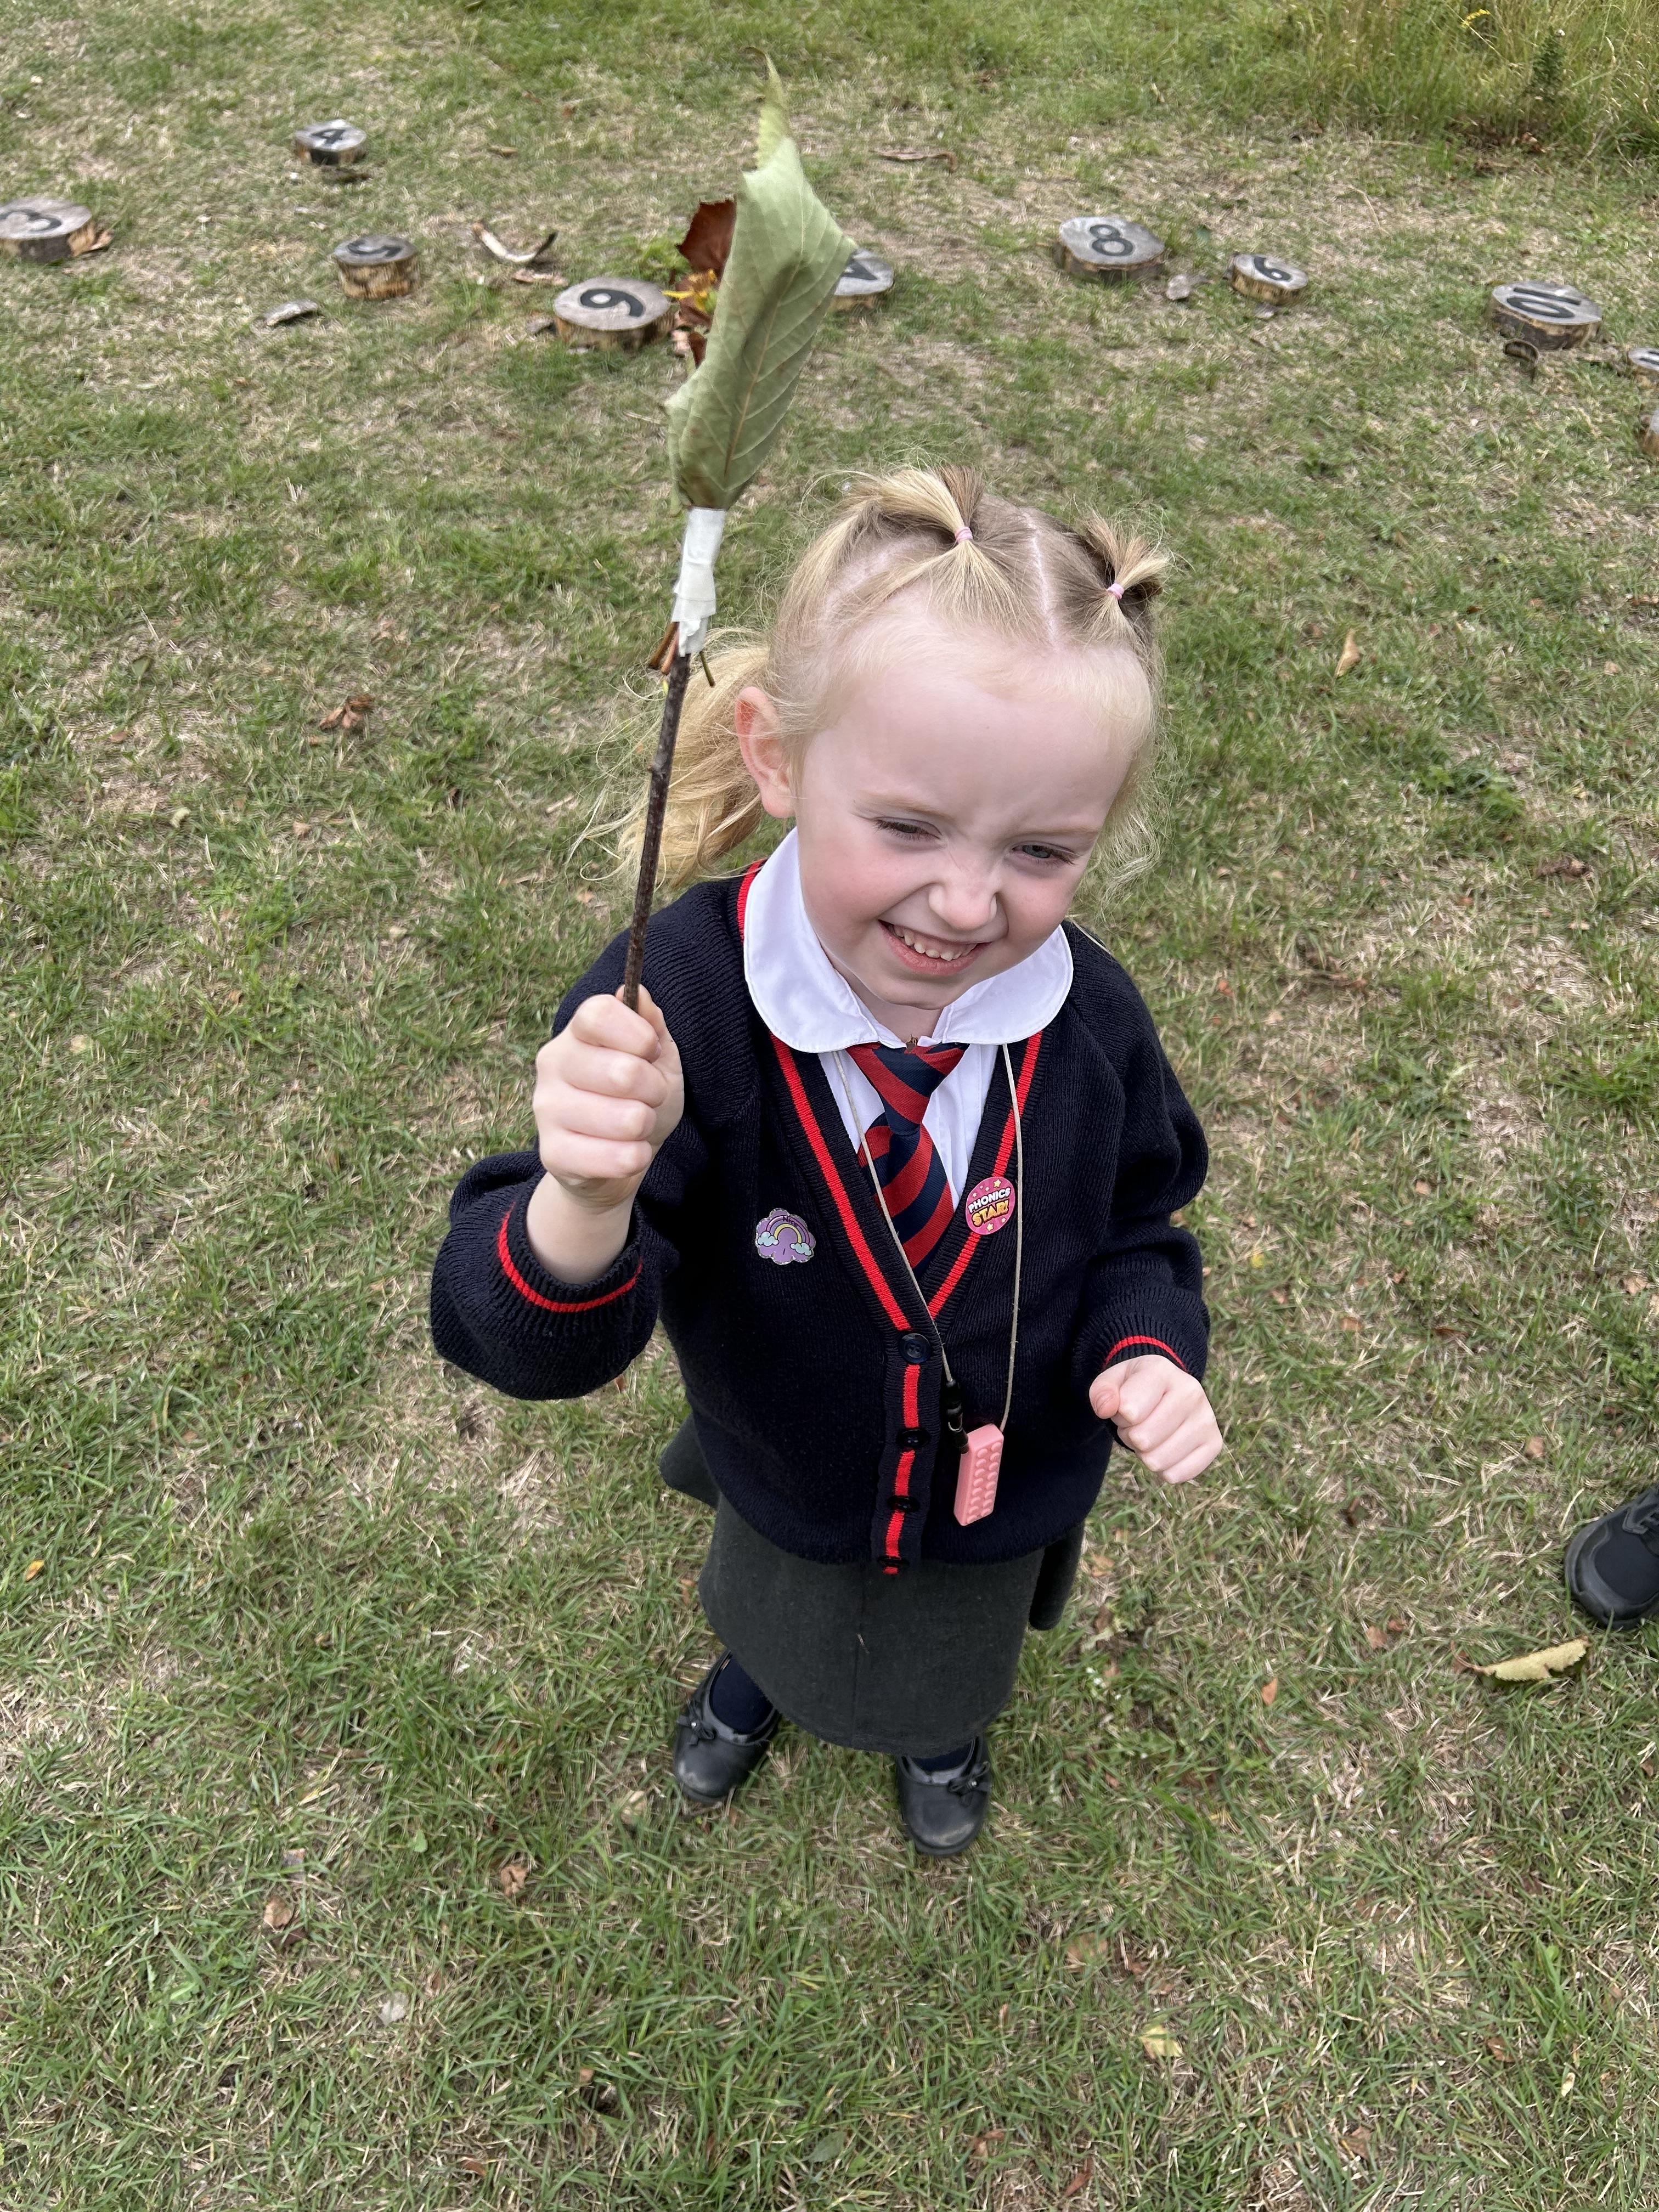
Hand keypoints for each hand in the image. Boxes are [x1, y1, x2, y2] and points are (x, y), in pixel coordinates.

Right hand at [532, 986, 683, 1214]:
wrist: (617, 1157)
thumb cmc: (637, 1098)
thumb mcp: (657, 1057)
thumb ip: (650, 1024)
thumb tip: (636, 993)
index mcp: (576, 1033)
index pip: (598, 1013)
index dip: (638, 1034)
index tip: (651, 1051)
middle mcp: (552, 1064)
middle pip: (623, 1072)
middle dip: (654, 1090)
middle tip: (649, 1097)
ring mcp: (546, 1109)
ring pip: (627, 1119)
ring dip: (646, 1126)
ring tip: (636, 1125)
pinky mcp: (552, 1153)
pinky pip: (616, 1158)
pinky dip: (636, 1158)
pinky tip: (628, 1153)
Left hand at [1089, 1354, 1220, 1485]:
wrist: (1165, 1392)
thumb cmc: (1134, 1390)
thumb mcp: (1112, 1382)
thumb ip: (1102, 1392)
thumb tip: (1106, 1408)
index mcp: (1162, 1371)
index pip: (1129, 1410)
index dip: (1119, 1416)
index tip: (1126, 1406)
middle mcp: (1191, 1391)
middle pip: (1143, 1439)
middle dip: (1131, 1436)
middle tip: (1138, 1423)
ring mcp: (1206, 1418)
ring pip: (1157, 1460)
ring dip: (1146, 1454)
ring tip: (1152, 1433)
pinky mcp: (1213, 1443)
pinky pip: (1175, 1475)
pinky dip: (1163, 1469)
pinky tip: (1166, 1449)